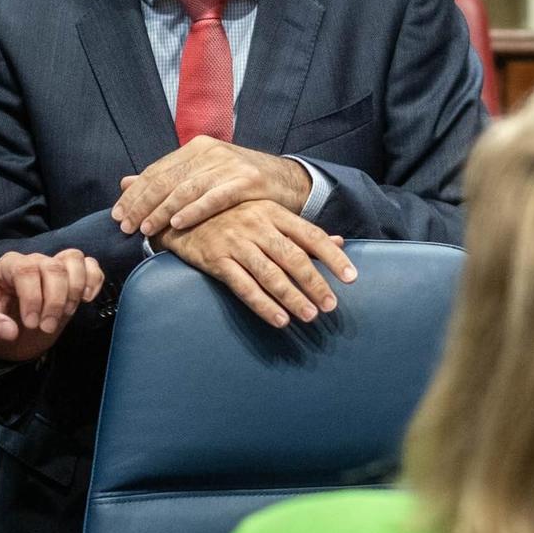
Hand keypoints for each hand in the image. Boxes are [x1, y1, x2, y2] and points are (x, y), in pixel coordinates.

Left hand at [0, 249, 104, 361]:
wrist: (4, 334)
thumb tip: (10, 330)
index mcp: (7, 267)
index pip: (26, 270)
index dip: (33, 297)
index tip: (31, 324)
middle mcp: (32, 262)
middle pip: (54, 267)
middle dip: (55, 300)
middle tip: (47, 327)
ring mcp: (54, 268)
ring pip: (74, 260)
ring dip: (75, 289)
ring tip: (66, 314)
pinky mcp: (72, 279)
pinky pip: (90, 265)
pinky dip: (94, 279)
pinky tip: (87, 299)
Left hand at [112, 137, 312, 238]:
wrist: (288, 180)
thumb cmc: (241, 183)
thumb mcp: (202, 175)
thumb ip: (166, 178)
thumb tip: (125, 182)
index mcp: (196, 148)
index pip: (156, 171)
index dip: (134, 193)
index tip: (118, 214)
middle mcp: (210, 152)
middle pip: (166, 180)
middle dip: (141, 205)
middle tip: (125, 226)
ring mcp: (229, 165)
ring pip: (186, 189)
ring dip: (162, 211)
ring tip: (145, 229)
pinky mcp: (248, 181)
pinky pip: (215, 198)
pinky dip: (194, 211)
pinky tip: (178, 224)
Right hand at [157, 200, 355, 328]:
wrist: (182, 212)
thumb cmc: (233, 216)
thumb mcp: (268, 216)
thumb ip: (302, 232)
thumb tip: (338, 243)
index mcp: (274, 213)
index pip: (311, 235)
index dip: (332, 257)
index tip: (351, 277)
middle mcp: (257, 226)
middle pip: (293, 258)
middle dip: (315, 283)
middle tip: (331, 305)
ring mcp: (236, 243)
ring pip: (270, 275)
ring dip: (292, 298)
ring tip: (310, 315)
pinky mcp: (216, 260)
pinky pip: (243, 286)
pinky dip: (263, 305)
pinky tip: (279, 319)